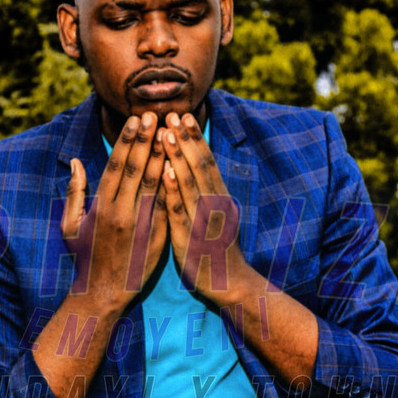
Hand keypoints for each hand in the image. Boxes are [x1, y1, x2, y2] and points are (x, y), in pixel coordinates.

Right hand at [61, 112, 166, 312]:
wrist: (103, 293)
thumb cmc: (84, 257)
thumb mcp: (70, 226)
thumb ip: (74, 193)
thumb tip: (75, 162)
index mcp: (101, 207)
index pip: (116, 165)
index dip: (127, 140)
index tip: (136, 119)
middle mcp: (121, 213)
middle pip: (137, 169)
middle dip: (147, 140)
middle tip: (156, 115)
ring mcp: (141, 225)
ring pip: (156, 183)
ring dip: (164, 156)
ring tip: (171, 132)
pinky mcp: (158, 237)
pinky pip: (167, 205)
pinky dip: (173, 184)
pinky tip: (179, 165)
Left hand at [161, 112, 248, 304]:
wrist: (232, 284)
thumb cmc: (220, 248)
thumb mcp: (220, 215)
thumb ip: (209, 192)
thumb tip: (198, 167)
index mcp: (220, 197)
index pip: (206, 161)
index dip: (195, 138)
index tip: (183, 115)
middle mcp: (215, 204)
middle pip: (200, 166)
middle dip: (186, 138)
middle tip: (172, 113)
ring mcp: (204, 221)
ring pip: (190, 183)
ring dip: (178, 156)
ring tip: (166, 133)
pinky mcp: (191, 238)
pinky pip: (180, 211)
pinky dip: (174, 190)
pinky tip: (166, 172)